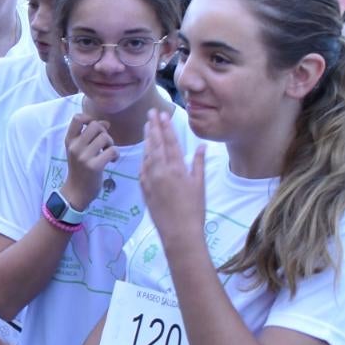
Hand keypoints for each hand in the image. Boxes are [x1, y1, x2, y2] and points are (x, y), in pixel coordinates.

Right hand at [61, 111, 116, 209]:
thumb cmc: (80, 169)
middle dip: (104, 132)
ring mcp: (83, 157)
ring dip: (111, 144)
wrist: (76, 191)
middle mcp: (74, 147)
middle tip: (104, 144)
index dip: (89, 119)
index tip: (95, 129)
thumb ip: (90, 135)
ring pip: (105, 137)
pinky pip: (112, 151)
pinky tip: (112, 161)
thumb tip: (106, 123)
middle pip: (95, 125)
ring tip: (108, 153)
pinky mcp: (94, 166)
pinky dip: (115, 154)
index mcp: (69, 141)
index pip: (77, 118)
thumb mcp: (79, 150)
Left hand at [140, 109, 204, 241]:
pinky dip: (144, 156)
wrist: (178, 232)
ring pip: (147, 153)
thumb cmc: (194, 210)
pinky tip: (145, 150)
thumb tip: (201, 146)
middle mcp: (161, 170)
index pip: (170, 141)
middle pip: (156, 143)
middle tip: (151, 113)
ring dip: (147, 138)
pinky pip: (142, 167)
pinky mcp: (144, 188)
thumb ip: (199, 164)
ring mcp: (150, 179)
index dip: (166, 126)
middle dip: (153, 126)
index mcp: (177, 168)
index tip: (162, 114)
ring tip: (147, 126)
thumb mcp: (200, 185)